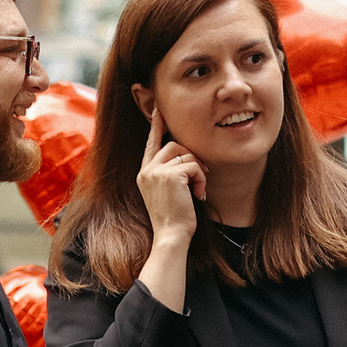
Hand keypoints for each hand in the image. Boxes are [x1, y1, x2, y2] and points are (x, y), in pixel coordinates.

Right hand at [136, 109, 204, 242]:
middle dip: (191, 157)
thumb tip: (187, 157)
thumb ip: (170, 172)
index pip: (151, 143)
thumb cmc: (174, 217)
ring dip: (198, 170)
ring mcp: (155, 172)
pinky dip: (202, 179)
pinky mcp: (169, 175)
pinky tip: (199, 195)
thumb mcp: (168, 191)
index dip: (156, 126)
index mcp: (144, 173)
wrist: (171, 236)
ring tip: (198, 190)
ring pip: (186, 154)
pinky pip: (194, 166)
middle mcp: (147, 170)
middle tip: (202, 174)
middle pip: (174, 145)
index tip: (159, 110)